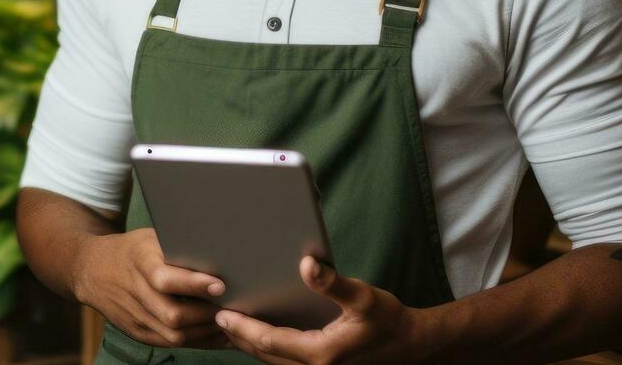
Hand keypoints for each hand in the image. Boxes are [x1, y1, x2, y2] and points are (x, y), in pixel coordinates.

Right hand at [71, 227, 231, 348]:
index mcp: (138, 261)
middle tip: (235, 310)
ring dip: (206, 332)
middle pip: (173, 315)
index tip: (220, 284)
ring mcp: (134, 317)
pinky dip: (197, 341)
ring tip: (231, 324)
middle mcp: (134, 292)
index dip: (193, 284)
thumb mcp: (150, 238)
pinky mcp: (137, 332)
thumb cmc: (131, 251)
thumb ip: (178, 247)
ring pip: (175, 335)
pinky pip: (170, 343)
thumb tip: (220, 251)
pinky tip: (215, 334)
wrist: (90, 271)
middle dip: (208, 316)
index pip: (164, 278)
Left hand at [214, 256, 430, 363]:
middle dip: (237, 333)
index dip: (242, 326)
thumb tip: (307, 265)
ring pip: (269, 358)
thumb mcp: (364, 297)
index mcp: (320, 353)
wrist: (408, 343)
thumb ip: (333, 282)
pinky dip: (263, 344)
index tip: (222, 311)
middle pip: (262, 352)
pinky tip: (254, 327)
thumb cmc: (387, 319)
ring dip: (248, 340)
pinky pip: (280, 357)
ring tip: (227, 319)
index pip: (268, 340)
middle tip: (213, 312)